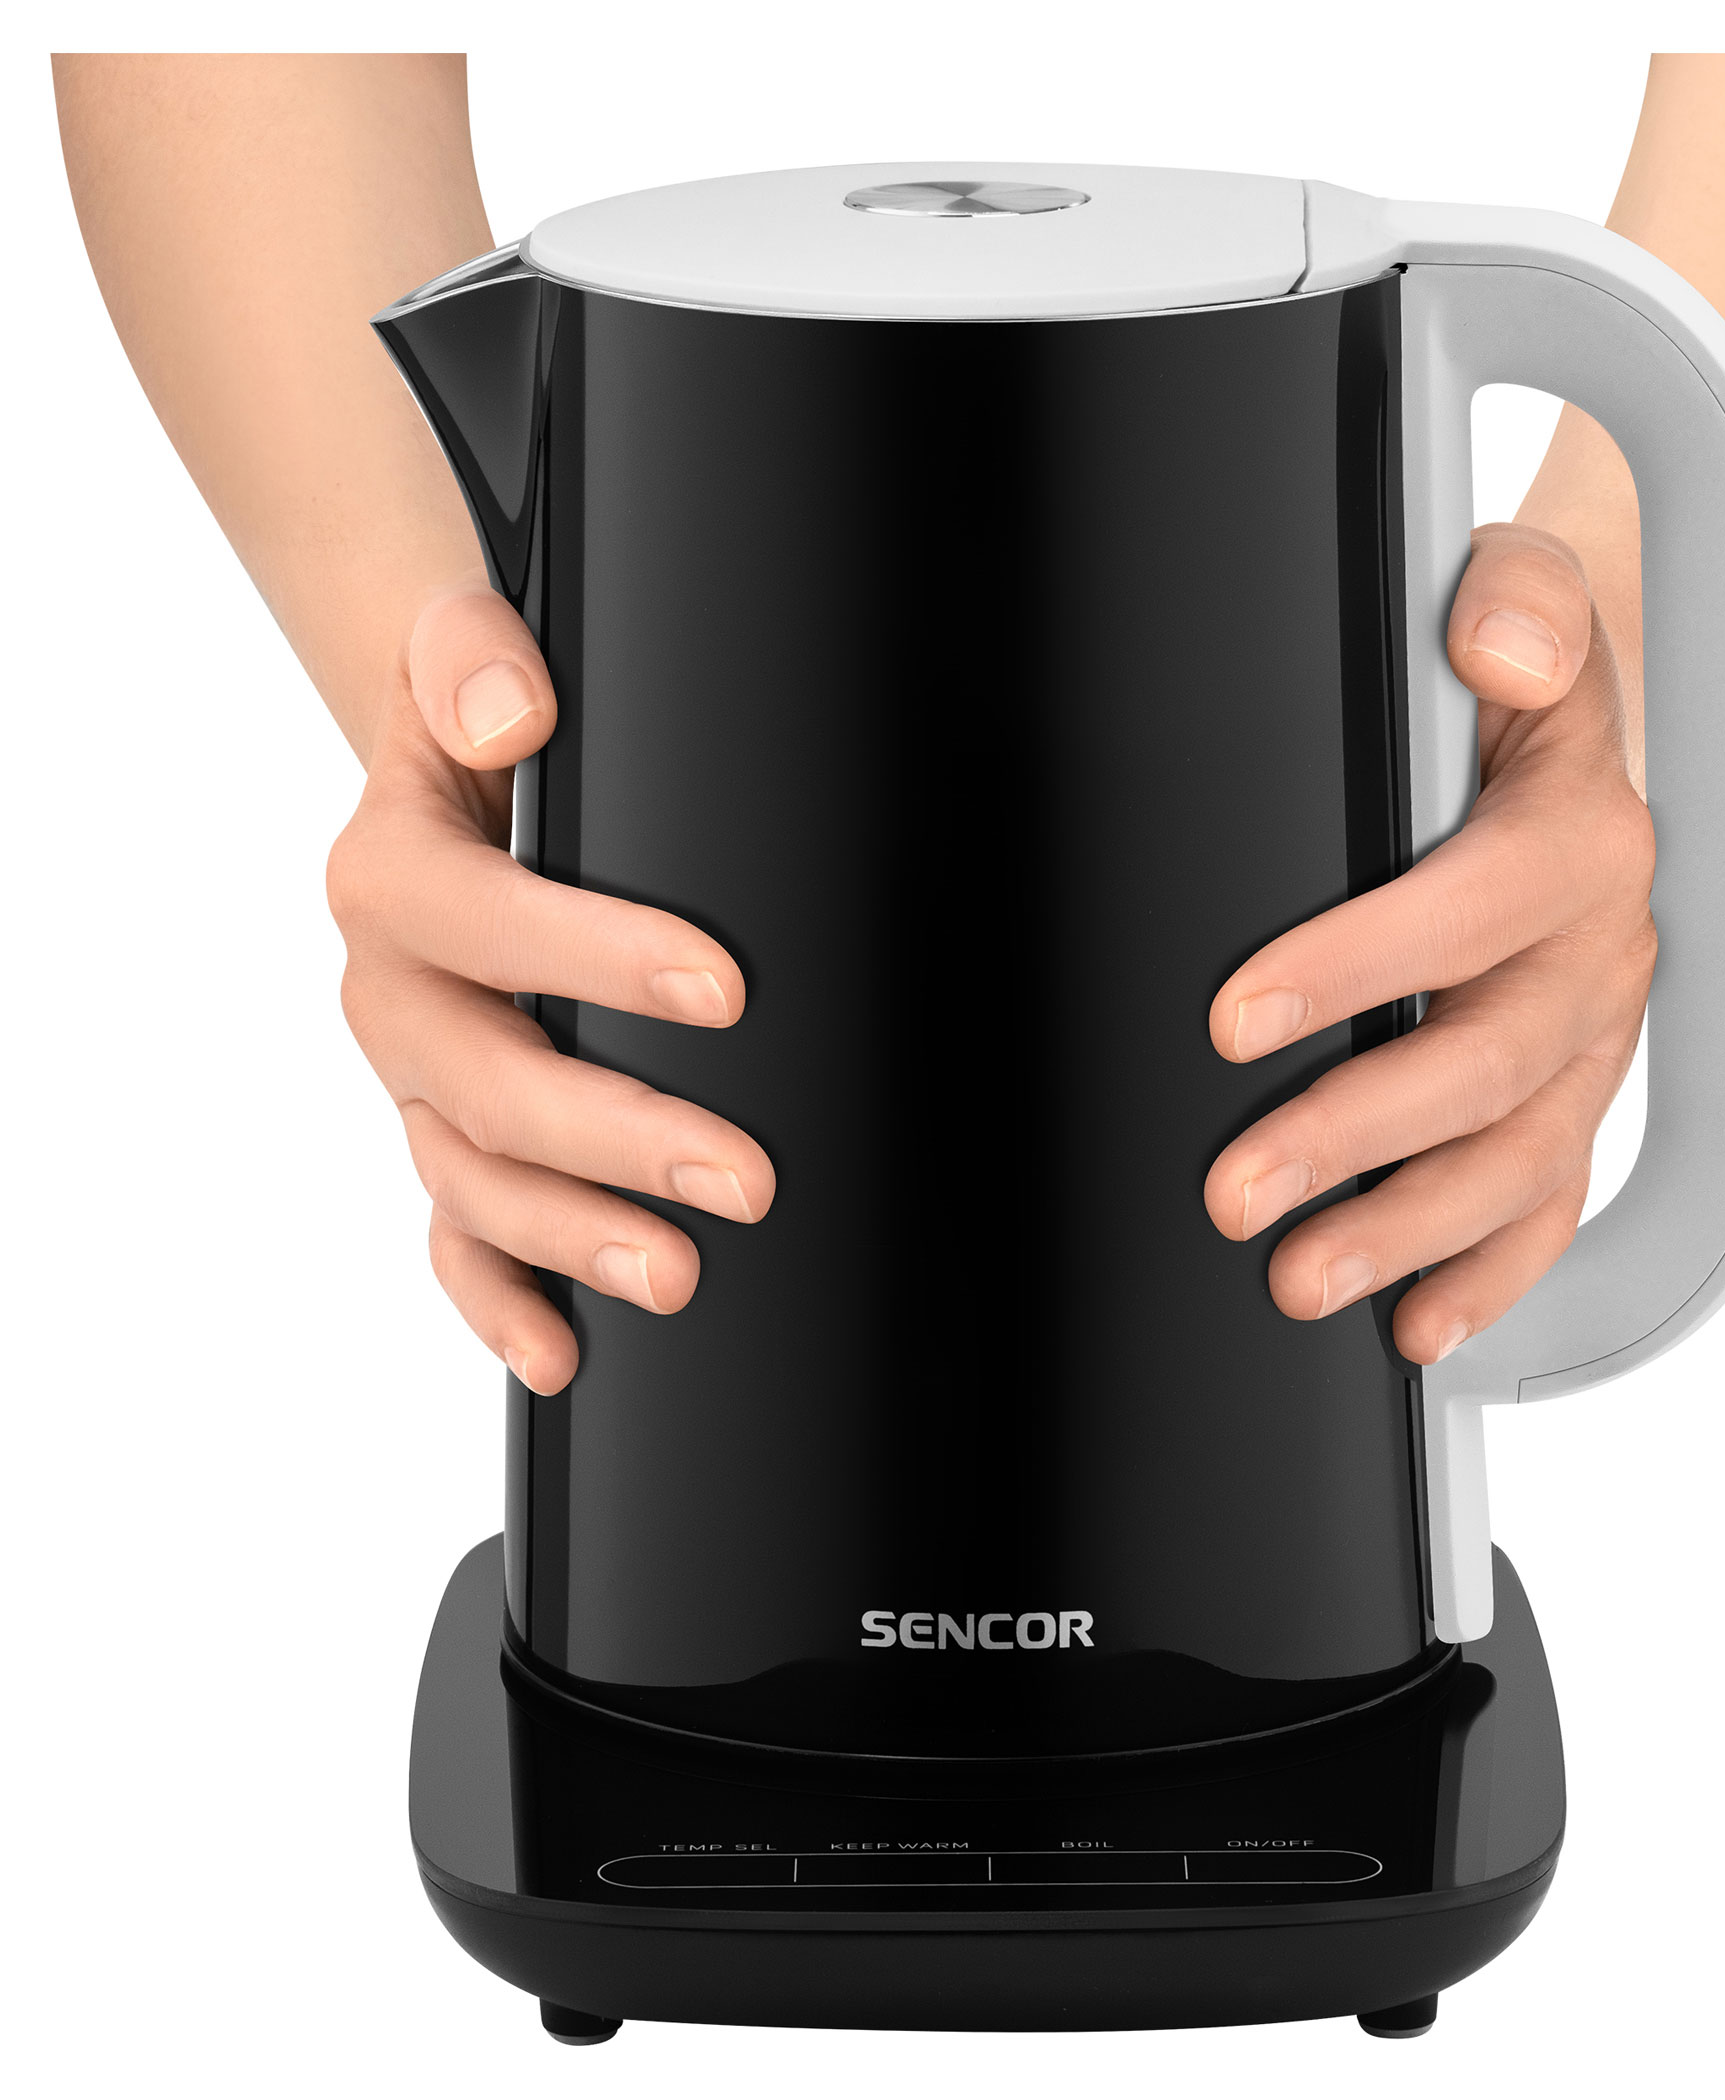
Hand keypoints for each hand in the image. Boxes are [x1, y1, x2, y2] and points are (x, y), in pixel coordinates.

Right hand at [325, 584, 774, 1394]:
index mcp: (395, 875)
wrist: (445, 779)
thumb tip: (513, 714)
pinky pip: (457, 1234)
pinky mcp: (447, 1133)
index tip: (721, 989)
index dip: (595, 956)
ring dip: (573, 1237)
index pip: (485, 921)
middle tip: (741, 1180)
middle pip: (487, 1083)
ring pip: (475, 1179)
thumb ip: (474, 657)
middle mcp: (394, 991)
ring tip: (679, 1275)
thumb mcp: (468, 654)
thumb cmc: (483, 725)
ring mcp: (417, 1079)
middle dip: (618, 1138)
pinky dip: (500, 1299)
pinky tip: (561, 1352)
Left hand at [1202, 523, 1654, 1365]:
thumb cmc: (1520, 682)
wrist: (1583, 733)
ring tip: (1301, 1279)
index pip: (1467, 911)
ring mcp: (1592, 1039)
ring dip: (1409, 1233)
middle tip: (1240, 1191)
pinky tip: (1414, 1324)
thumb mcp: (1527, 599)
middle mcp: (1597, 952)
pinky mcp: (1576, 1094)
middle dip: (1356, 1140)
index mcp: (1577, 839)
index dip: (1355, 968)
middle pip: (1486, 1066)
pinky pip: (1551, 1203)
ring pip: (1518, 1160)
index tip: (1236, 1022)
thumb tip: (1496, 647)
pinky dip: (1488, 1275)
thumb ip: (1520, 606)